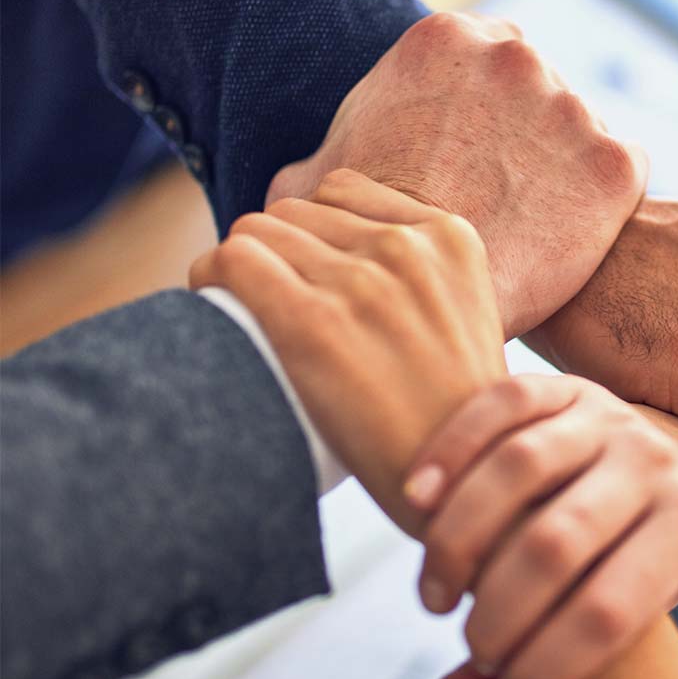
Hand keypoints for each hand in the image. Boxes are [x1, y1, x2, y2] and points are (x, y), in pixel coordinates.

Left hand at [189, 169, 506, 533]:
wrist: (462, 487)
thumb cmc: (456, 420)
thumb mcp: (466, 319)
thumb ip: (419, 276)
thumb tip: (339, 261)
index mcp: (452, 239)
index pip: (345, 191)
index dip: (318, 233)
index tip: (311, 276)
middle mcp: (408, 248)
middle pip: (296, 212)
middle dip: (279, 254)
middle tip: (275, 306)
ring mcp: (361, 282)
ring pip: (257, 231)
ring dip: (243, 268)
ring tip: (246, 315)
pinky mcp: (311, 321)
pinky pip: (230, 261)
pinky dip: (210, 280)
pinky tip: (218, 313)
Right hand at [266, 11, 648, 337]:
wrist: (419, 301)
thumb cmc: (361, 243)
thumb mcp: (314, 184)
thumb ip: (324, 158)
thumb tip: (301, 181)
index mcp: (443, 40)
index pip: (482, 59)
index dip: (480, 112)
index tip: (472, 155)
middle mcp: (514, 56)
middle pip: (537, 87)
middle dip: (525, 133)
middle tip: (502, 192)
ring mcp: (571, 107)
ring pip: (580, 131)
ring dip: (564, 167)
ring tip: (530, 224)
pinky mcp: (614, 164)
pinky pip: (623, 175)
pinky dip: (604, 203)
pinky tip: (567, 236)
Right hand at [404, 374, 677, 678]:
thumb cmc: (645, 554)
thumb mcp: (632, 606)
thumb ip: (548, 651)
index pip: (611, 611)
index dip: (551, 666)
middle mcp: (656, 464)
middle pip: (557, 542)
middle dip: (499, 611)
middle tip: (471, 642)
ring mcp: (611, 416)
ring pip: (519, 468)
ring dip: (459, 540)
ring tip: (435, 596)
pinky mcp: (568, 385)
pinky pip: (501, 405)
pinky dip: (450, 451)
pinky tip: (414, 501)